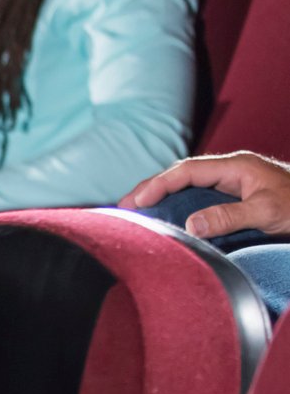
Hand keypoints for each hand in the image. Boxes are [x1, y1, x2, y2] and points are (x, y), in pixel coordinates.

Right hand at [119, 151, 289, 239]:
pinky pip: (202, 200)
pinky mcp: (239, 200)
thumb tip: (191, 226)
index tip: (134, 202)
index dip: (157, 184)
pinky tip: (170, 220)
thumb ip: (228, 217)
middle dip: (153, 189)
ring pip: (191, 188)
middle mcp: (233, 173)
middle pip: (183, 176)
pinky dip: (181, 208)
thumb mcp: (267, 212)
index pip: (186, 171)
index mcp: (237, 167)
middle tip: (125, 207)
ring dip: (165, 198)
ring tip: (140, 213)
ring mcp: (236, 186)